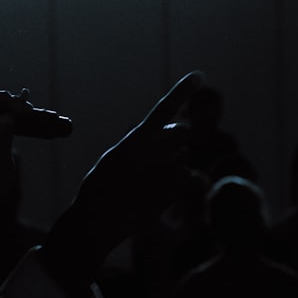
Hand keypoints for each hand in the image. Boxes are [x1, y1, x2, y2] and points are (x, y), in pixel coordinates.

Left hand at [0, 88, 32, 213]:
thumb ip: (3, 140)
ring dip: (13, 107)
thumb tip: (6, 116)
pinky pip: (1, 120)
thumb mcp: (1, 166)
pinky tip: (28, 113)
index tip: (17, 105)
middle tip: (28, 109)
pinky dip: (14, 115)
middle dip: (8, 101)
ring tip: (30, 111)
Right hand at [41, 71, 205, 297]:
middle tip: (155, 156)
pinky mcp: (174, 192)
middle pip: (181, 133)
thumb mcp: (118, 156)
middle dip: (175, 139)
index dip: (183, 90)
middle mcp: (154, 154)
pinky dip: (176, 183)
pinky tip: (155, 194)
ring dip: (172, 163)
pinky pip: (187, 178)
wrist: (96, 221)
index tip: (201, 75)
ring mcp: (166, 174)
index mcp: (136, 140)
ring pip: (183, 157)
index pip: (164, 109)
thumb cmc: (101, 187)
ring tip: (147, 181)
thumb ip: (147, 140)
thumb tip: (181, 130)